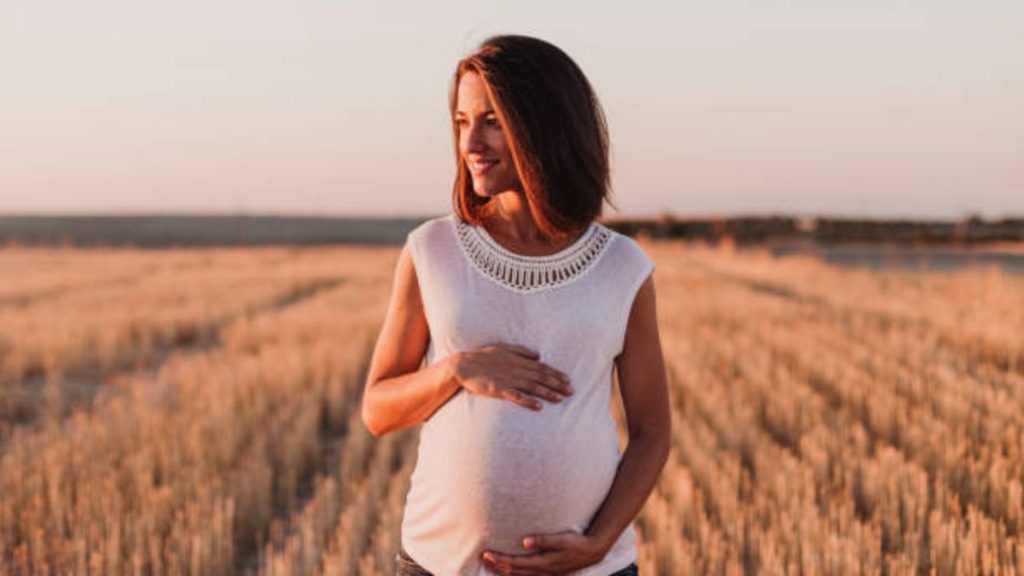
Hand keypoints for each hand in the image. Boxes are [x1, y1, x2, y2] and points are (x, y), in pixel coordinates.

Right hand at [449, 343, 573, 410]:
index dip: (556, 373)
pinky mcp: (499, 389)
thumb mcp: (503, 348)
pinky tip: (539, 407)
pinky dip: (528, 401)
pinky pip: (517, 397)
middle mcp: (516, 369)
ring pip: (532, 387)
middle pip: (541, 377)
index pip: (541, 367)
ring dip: (547, 393)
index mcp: (518, 360)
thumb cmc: (482, 357)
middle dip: (557, 384)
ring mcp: (508, 380)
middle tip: (571, 391)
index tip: (568, 380)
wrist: (463, 366)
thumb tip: (537, 354)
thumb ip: (521, 351)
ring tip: (560, 399)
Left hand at [480, 530, 605, 574]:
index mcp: (544, 563)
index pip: (516, 564)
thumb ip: (544, 540)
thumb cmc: (576, 543)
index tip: (487, 553)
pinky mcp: (548, 573)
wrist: (592, 551)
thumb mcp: (562, 540)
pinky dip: (515, 573)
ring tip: (490, 564)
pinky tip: (509, 570)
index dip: (500, 559)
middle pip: (514, 571)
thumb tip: (525, 541)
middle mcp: (542, 571)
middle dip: (497, 565)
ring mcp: (545, 574)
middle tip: (483, 557)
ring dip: (503, 570)